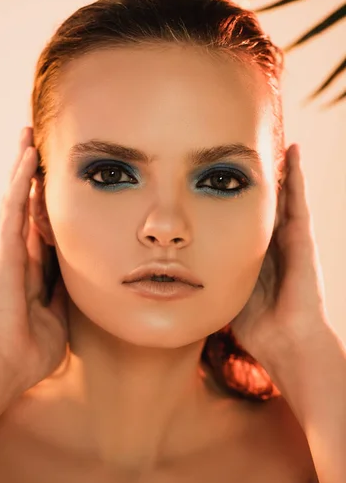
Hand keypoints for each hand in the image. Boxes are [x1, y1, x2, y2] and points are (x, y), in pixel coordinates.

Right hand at [0, 127, 69, 392]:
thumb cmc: (29, 350)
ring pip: (16, 198)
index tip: (55, 185)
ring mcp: (8, 249)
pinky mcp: (4, 248)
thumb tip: (81, 283)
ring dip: (23, 167)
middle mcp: (16, 255)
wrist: (5, 365)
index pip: (40, 229)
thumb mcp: (58, 319)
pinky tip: (28, 155)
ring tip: (29, 138)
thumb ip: (65, 297)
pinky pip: (14, 206)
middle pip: (24, 207)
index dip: (45, 205)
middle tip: (35, 146)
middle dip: (30, 178)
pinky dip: (21, 179)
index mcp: (30, 271)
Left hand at [230, 144, 330, 373]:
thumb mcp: (225, 291)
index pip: (241, 217)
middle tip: (239, 149)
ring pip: (281, 194)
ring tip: (265, 141)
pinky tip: (292, 151)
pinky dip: (297, 174)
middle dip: (252, 177)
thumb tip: (179, 269)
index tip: (215, 175)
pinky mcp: (303, 237)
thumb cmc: (255, 325)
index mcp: (254, 253)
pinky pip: (299, 200)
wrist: (286, 341)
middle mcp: (273, 242)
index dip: (232, 197)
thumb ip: (211, 275)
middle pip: (261, 201)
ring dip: (274, 169)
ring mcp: (290, 238)